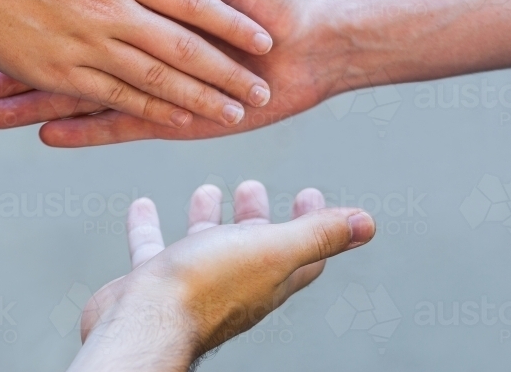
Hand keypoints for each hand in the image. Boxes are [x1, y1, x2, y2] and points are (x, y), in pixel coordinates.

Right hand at [67, 180, 374, 371]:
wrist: (143, 322)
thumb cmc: (205, 289)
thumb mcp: (272, 250)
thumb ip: (317, 236)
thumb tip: (367, 224)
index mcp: (267, 278)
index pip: (303, 254)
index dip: (313, 224)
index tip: (310, 193)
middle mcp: (231, 284)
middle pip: (252, 249)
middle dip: (256, 216)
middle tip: (253, 188)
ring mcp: (191, 285)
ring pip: (204, 247)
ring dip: (208, 218)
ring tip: (207, 191)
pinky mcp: (154, 285)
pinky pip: (153, 249)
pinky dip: (151, 226)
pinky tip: (144, 207)